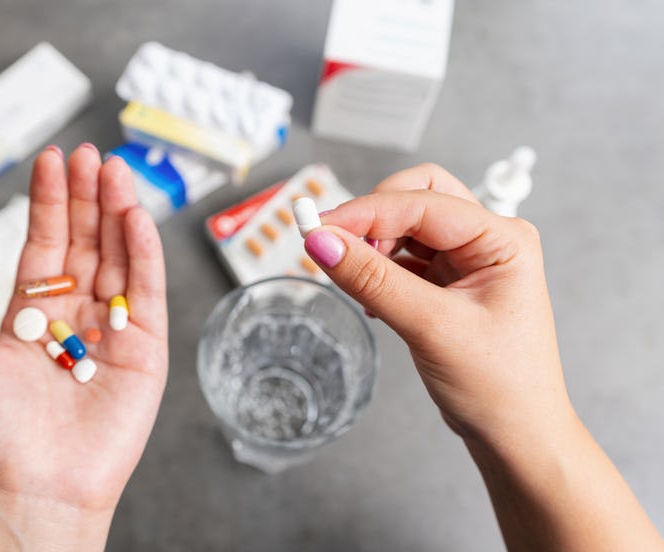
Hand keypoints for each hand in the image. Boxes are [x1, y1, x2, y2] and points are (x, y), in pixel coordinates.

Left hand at [0, 144, 166, 548]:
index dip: (50, 203)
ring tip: (114, 171)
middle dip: (88, 197)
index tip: (53, 160)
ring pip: (121, 259)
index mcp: (34, 315)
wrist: (34, 484)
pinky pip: (149, 292)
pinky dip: (146, 253)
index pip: (47, 245)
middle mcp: (77, 316)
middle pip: (88, 243)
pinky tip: (137, 217)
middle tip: (91, 153)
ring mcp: (115, 330)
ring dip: (119, 213)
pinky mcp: (147, 349)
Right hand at [303, 163, 567, 444]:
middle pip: (416, 197)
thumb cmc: (500, 385)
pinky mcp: (447, 282)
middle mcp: (487, 240)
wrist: (515, 434)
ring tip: (355, 278)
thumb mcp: (432, 327)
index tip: (317, 229)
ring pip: (406, 226)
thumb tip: (323, 242)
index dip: (366, 212)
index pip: (422, 202)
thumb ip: (374, 281)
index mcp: (502, 239)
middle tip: (335, 244)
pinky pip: (403, 257)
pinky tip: (370, 296)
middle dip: (373, 217)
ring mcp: (467, 261)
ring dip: (374, 244)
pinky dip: (379, 268)